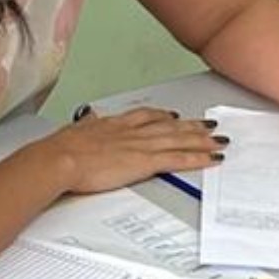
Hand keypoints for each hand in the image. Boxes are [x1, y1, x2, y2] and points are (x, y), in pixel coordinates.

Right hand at [33, 106, 224, 193]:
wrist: (59, 158)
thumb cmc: (62, 149)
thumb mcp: (75, 130)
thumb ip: (87, 125)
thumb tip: (89, 119)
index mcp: (116, 123)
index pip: (148, 117)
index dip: (165, 116)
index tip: (176, 117)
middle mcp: (134, 131)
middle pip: (171, 126)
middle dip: (193, 127)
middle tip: (211, 125)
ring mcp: (142, 145)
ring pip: (180, 140)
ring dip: (203, 140)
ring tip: (219, 140)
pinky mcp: (145, 162)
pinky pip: (179, 159)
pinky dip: (198, 158)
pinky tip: (211, 159)